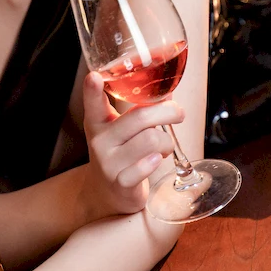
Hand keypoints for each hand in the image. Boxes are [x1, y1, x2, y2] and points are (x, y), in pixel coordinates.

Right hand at [81, 71, 182, 219]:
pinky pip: (147, 166)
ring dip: (167, 142)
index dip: (92, 89)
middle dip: (168, 113)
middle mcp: (99, 140)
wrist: (106, 193)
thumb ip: (139, 109)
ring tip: (164, 146)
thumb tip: (167, 91)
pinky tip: (155, 161)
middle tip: (178, 114)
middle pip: (140, 117)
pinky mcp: (120, 182)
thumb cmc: (120, 153)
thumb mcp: (121, 129)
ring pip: (151, 140)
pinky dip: (157, 161)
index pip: (93, 103)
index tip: (94, 77)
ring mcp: (108, 162)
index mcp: (98, 122)